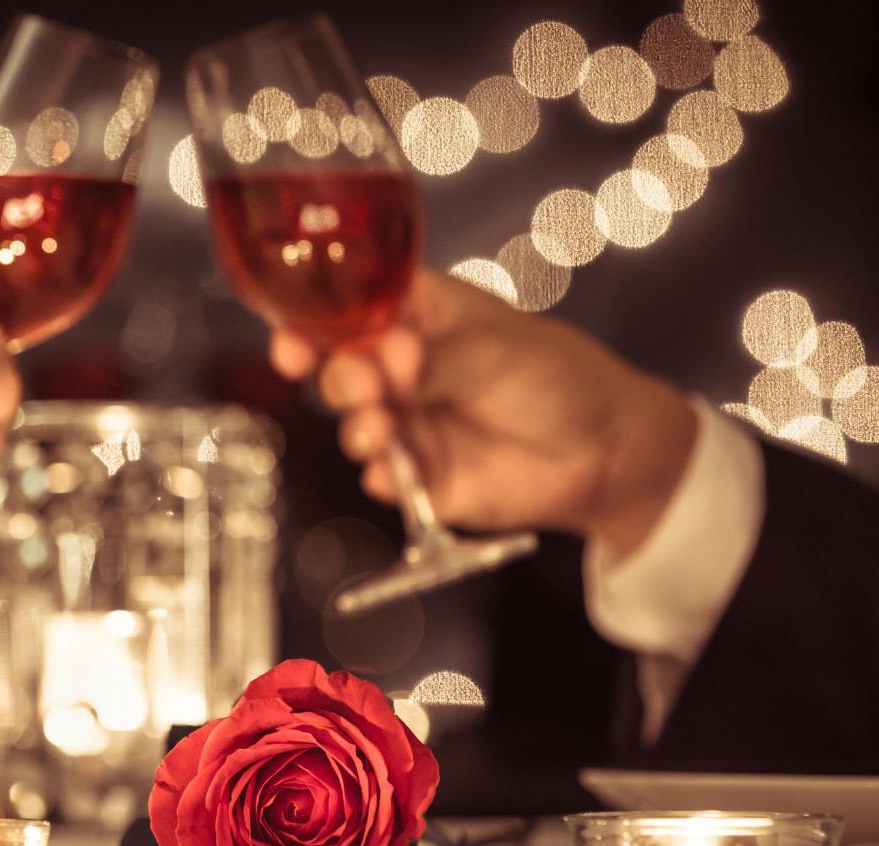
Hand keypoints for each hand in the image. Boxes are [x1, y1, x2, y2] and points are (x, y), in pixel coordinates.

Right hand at [271, 270, 696, 556]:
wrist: (606, 452)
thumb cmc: (557, 376)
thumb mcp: (497, 351)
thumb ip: (437, 360)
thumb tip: (388, 362)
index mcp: (415, 317)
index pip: (347, 311)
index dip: (311, 325)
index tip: (294, 344)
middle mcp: (401, 370)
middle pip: (339, 369)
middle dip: (340, 379)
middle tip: (367, 387)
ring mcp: (408, 424)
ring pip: (353, 425)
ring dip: (357, 427)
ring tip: (384, 431)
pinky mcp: (419, 477)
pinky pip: (381, 478)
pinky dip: (380, 477)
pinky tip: (392, 475)